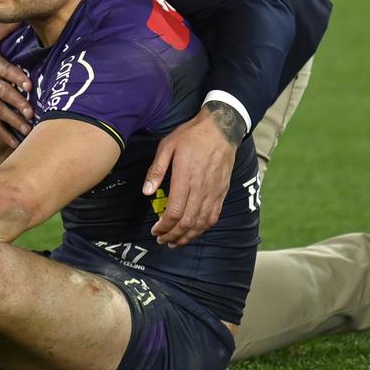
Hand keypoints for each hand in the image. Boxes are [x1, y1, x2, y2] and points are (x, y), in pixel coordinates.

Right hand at [0, 23, 33, 147]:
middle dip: (17, 103)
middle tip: (31, 113)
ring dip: (12, 120)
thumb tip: (23, 19)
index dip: (16, 77)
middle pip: (1, 92)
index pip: (3, 70)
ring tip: (27, 129)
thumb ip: (3, 30)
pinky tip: (13, 141)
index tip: (28, 86)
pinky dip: (0, 132)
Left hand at [142, 102, 242, 247]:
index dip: (164, 226)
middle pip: (188, 222)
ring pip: (202, 223)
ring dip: (188, 236)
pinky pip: (214, 216)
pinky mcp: (222, 192)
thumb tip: (146, 192)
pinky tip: (194, 232)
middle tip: (162, 240)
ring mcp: (214, 192)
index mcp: (186, 178)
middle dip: (173, 235)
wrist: (222, 128)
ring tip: (175, 242)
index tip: (155, 231)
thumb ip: (157, 170)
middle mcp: (202, 188)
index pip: (175, 212)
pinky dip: (203, 228)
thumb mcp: (168, 145)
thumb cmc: (191, 135)